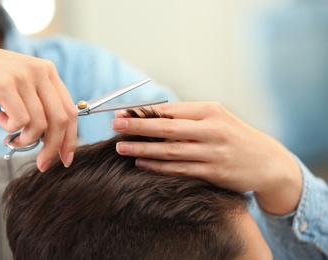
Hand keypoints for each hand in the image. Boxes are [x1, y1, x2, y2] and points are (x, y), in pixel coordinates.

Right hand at [0, 40, 76, 170]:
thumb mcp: (21, 84)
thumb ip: (40, 101)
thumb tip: (56, 136)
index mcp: (48, 70)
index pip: (71, 110)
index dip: (70, 138)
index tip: (65, 158)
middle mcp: (40, 71)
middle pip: (60, 120)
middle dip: (53, 148)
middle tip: (43, 164)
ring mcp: (23, 76)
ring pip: (40, 125)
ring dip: (26, 140)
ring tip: (12, 136)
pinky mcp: (5, 85)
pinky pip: (21, 121)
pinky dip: (11, 130)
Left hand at [112, 102, 302, 214]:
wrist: (267, 162)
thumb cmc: (235, 135)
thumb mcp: (216, 118)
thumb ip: (187, 117)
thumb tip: (151, 116)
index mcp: (210, 111)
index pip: (171, 110)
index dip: (145, 112)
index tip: (124, 112)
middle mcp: (212, 130)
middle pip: (168, 128)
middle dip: (138, 127)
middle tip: (115, 125)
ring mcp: (213, 153)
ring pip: (171, 151)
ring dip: (143, 149)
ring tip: (120, 147)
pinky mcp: (214, 173)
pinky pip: (180, 170)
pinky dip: (158, 167)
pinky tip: (141, 163)